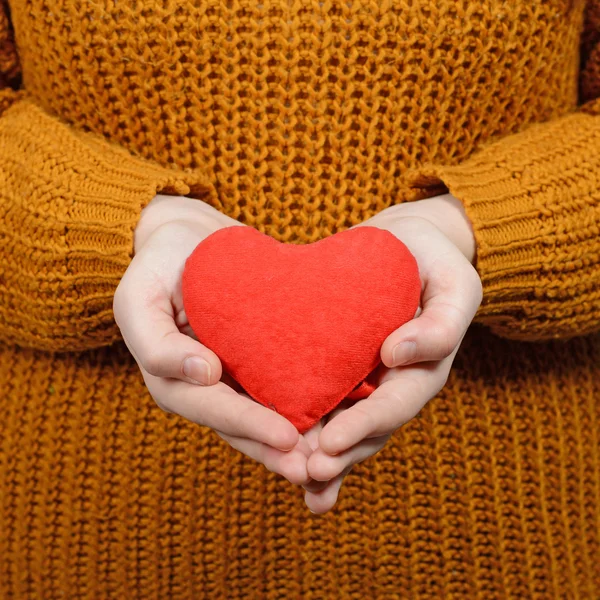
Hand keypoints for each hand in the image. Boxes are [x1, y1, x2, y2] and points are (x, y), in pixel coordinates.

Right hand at [114, 195, 313, 484]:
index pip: (214, 409)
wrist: (187, 240)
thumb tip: (203, 375)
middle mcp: (206, 387)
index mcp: (175, 380)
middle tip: (318, 467)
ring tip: (335, 456)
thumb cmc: (157, 266)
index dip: (249, 426)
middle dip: (279, 449)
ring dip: (298, 439)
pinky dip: (309, 404)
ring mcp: (234, 376)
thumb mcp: (138, 297)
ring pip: (267, 415)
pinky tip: (343, 413)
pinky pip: (282, 386)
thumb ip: (156, 342)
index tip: (286, 438)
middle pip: (244, 425)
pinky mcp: (257, 359)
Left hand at [301, 194, 482, 512]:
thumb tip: (397, 355)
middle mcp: (391, 385)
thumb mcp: (453, 285)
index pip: (393, 406)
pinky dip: (303, 431)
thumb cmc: (433, 263)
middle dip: (337, 455)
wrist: (405, 247)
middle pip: (365, 431)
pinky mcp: (337, 369)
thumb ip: (441, 323)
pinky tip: (278, 453)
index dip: (364, 426)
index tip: (332, 442)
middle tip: (306, 471)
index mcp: (422, 371)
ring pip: (341, 426)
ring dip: (318, 455)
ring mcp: (364, 381)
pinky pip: (322, 402)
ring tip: (290, 475)